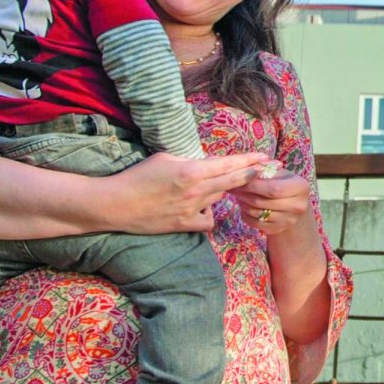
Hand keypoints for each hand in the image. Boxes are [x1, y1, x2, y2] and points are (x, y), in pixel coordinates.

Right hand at [105, 151, 268, 234]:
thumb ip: (190, 159)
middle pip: (232, 182)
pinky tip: (203, 208)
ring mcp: (191, 210)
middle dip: (251, 175)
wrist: (116, 204)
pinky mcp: (183, 225)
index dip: (248, 161)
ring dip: (221, 191)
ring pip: (219, 199)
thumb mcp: (165, 158)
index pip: (228, 164)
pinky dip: (208, 214)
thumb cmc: (138, 176)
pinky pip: (207, 221)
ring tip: (217, 186)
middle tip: (267, 170)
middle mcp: (196, 191)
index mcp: (192, 171)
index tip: (264, 157)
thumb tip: (207, 162)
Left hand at [228, 169, 314, 239]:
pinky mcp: (278, 230)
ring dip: (243, 203)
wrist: (294, 205)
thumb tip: (245, 169)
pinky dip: (246, 214)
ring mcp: (289, 221)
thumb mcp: (280, 172)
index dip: (254, 185)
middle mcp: (298, 206)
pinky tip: (243, 205)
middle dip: (245, 194)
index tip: (239, 179)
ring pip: (257, 213)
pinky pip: (255, 223)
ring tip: (237, 194)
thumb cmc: (284, 183)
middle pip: (263, 202)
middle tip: (232, 187)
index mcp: (301, 187)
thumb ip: (265, 169)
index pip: (273, 188)